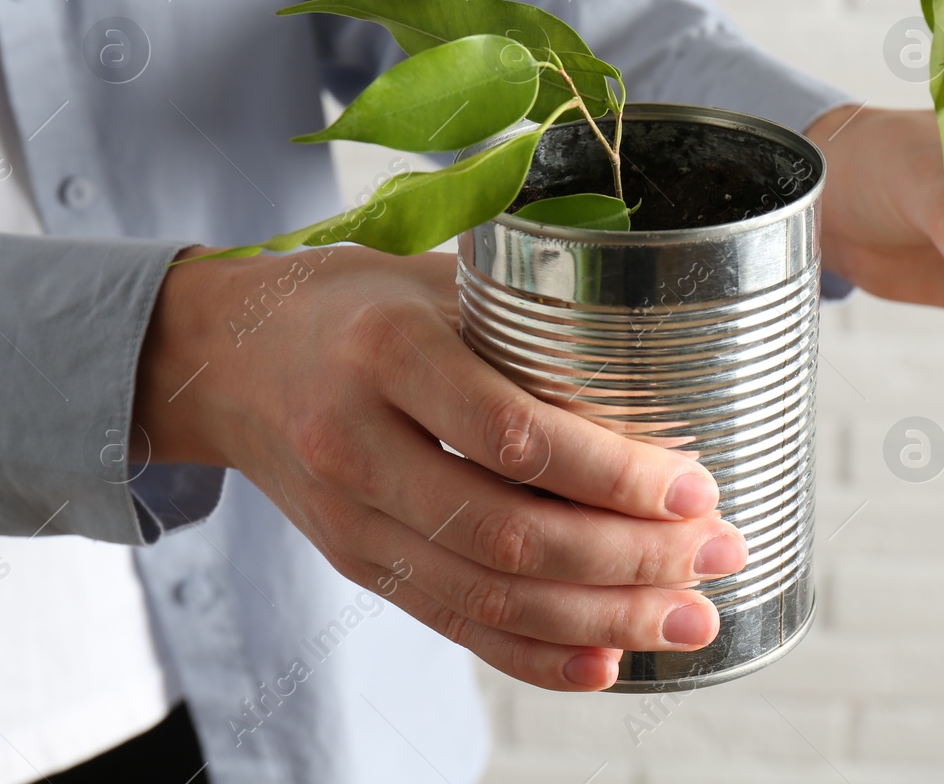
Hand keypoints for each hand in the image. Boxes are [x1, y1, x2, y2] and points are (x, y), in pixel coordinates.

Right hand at [136, 247, 747, 690]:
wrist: (225, 356)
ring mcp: (350, 518)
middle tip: (718, 557)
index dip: (614, 475)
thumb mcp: (436, 281)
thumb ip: (532, 318)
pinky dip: (534, 654)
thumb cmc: (356, 304)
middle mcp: (358, 443)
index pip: (513, 435)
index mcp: (387, 354)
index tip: (697, 486)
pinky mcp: (355, 564)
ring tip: (688, 621)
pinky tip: (606, 663)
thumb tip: (668, 352)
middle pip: (509, 533)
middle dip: (630, 562)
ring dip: (601, 620)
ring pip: (486, 595)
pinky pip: (451, 626)